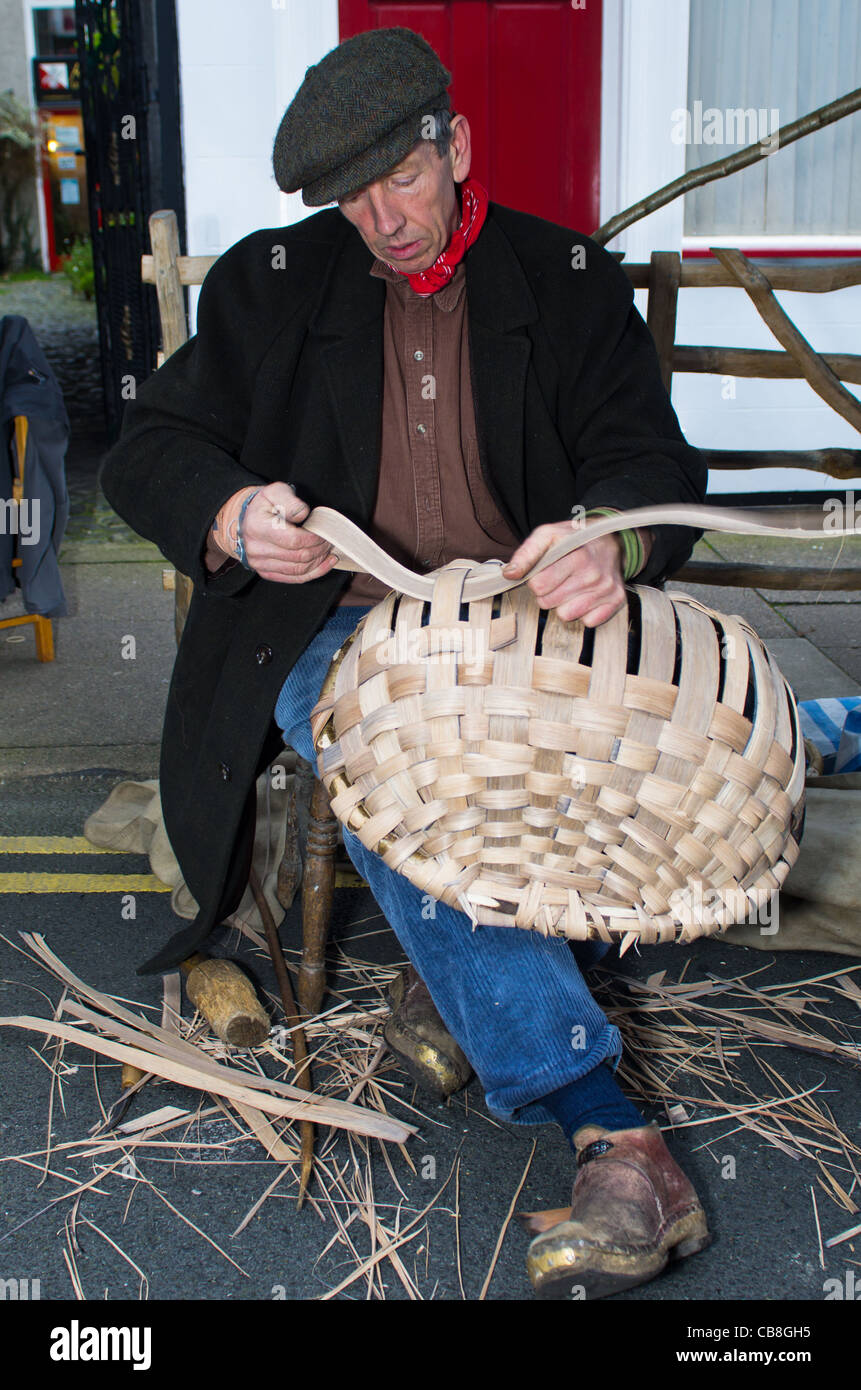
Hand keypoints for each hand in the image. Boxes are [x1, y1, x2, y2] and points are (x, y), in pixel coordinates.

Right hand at [209, 482, 339, 582]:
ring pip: (299, 570)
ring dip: (319, 561)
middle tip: (330, 539)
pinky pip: (294, 578)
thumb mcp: (276, 491)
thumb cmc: (266, 504)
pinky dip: (314, 572)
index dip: (315, 538)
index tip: (325, 532)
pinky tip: (325, 563)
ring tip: (328, 549)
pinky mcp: (266, 573)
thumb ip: (290, 501)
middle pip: (298, 557)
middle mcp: (255, 549)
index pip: (294, 540)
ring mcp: (259, 564)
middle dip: (320, 549)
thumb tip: (303, 514)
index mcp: (257, 527)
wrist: (249, 518)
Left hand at [501, 518, 629, 626]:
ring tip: (571, 587)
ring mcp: (605, 589)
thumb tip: (509, 574)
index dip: (536, 580)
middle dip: (547, 593)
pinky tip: (585, 595)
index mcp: (576, 556)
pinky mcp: (616, 601)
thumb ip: (526, 553)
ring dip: (563, 604)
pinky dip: (584, 612)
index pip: (538, 585)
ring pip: (566, 615)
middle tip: (558, 579)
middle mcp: (593, 574)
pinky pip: (588, 622)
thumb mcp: (548, 535)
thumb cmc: (574, 539)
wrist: (611, 540)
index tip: (544, 572)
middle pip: (548, 602)